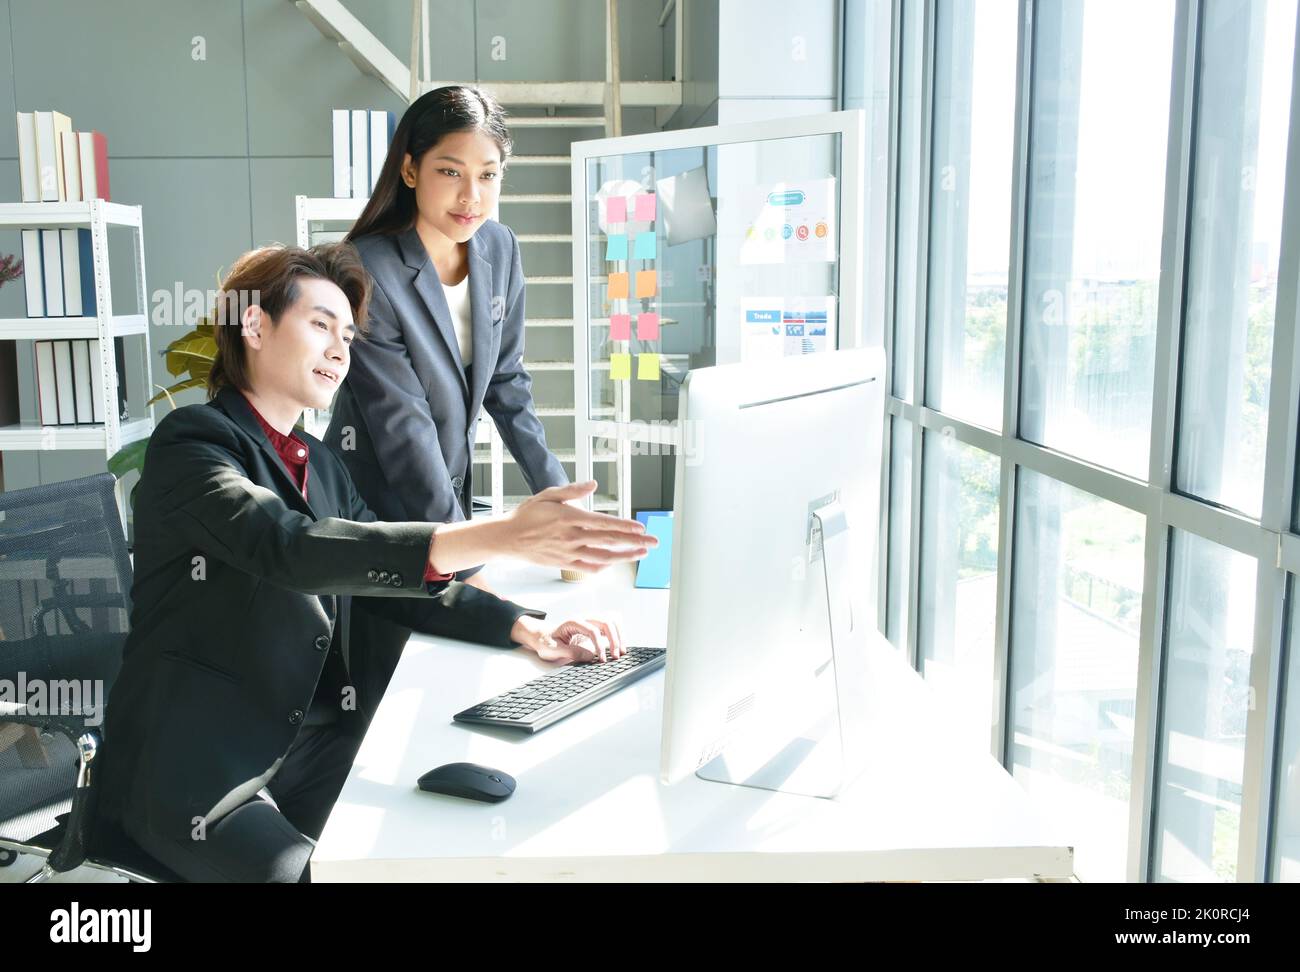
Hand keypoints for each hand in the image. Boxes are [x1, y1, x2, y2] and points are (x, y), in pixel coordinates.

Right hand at [505, 481, 655, 572]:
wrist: (507, 538)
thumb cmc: (527, 515)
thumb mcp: (548, 495)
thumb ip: (572, 490)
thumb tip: (593, 483)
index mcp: (569, 518)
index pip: (603, 524)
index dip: (624, 527)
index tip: (640, 528)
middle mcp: (571, 537)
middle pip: (609, 541)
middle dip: (633, 541)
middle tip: (653, 542)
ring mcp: (568, 552)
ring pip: (603, 557)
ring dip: (624, 556)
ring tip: (641, 553)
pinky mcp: (564, 563)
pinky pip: (588, 567)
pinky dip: (604, 566)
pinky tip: (615, 562)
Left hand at [510, 614, 625, 663]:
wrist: (543, 636)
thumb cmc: (546, 642)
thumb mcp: (554, 650)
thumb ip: (571, 652)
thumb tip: (591, 656)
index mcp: (573, 622)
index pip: (593, 630)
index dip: (600, 645)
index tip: (602, 660)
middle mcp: (584, 618)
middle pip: (606, 621)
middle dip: (614, 639)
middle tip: (615, 656)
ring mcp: (591, 620)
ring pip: (612, 620)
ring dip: (619, 635)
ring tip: (621, 651)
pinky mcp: (595, 626)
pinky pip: (612, 623)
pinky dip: (618, 632)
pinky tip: (619, 644)